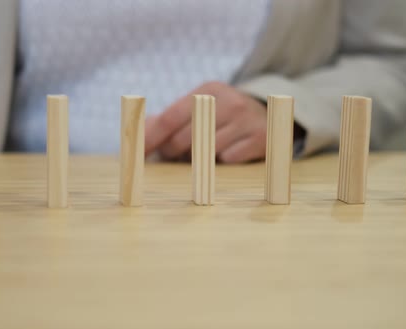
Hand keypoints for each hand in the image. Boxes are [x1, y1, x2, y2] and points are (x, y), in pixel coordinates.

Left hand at [145, 81, 267, 162]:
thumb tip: (140, 132)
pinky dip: (222, 161)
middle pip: (185, 138)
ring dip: (198, 158)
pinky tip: (227, 153)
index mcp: (208, 90)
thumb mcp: (199, 107)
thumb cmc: (222, 115)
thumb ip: (169, 119)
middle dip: (173, 151)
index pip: (171, 117)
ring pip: (205, 152)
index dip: (152, 137)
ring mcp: (247, 120)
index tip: (139, 153)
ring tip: (202, 152)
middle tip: (174, 154)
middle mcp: (229, 101)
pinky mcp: (260, 139)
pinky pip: (228, 160)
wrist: (266, 115)